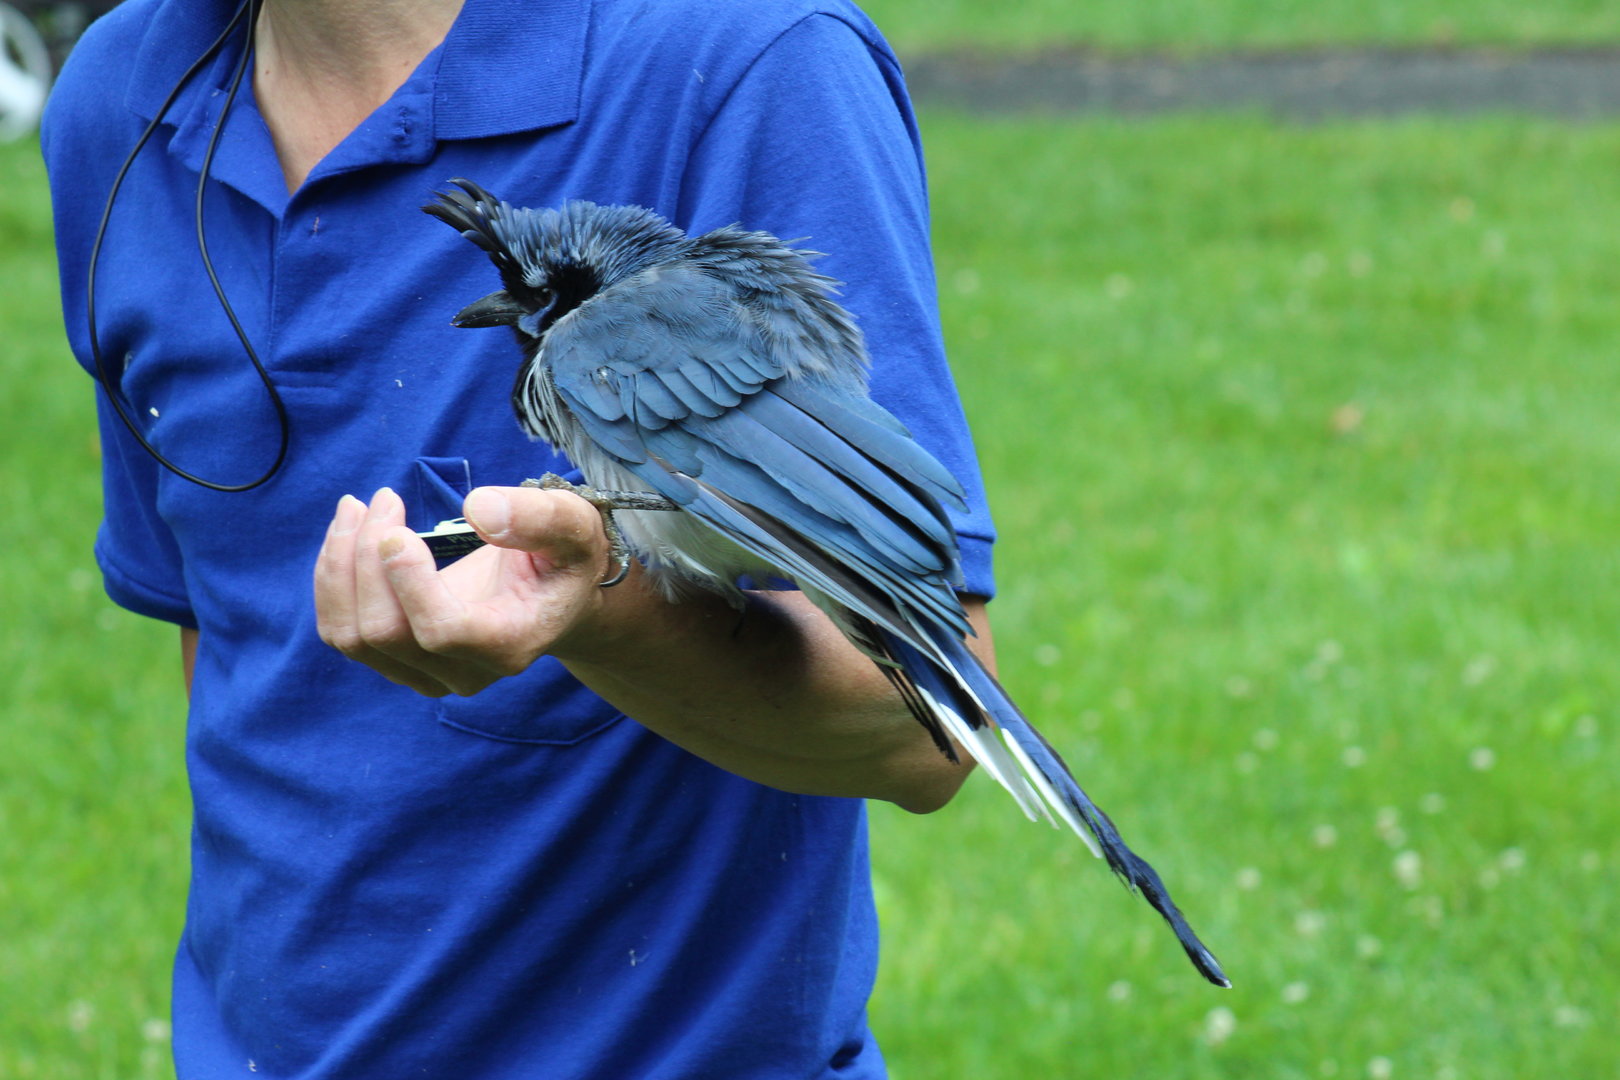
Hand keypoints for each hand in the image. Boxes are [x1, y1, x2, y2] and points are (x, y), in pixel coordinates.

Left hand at [313, 486, 618, 695]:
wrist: (555, 594)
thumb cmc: (564, 556)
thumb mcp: (574, 525)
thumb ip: (539, 517)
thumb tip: (477, 509)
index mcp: (510, 643)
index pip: (441, 632)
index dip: (407, 583)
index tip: (396, 530)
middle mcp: (465, 672)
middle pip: (384, 631)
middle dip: (365, 557)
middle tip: (382, 497)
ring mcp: (427, 674)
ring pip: (352, 636)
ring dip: (339, 565)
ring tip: (356, 508)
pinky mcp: (397, 662)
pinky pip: (342, 631)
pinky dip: (333, 579)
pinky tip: (351, 534)